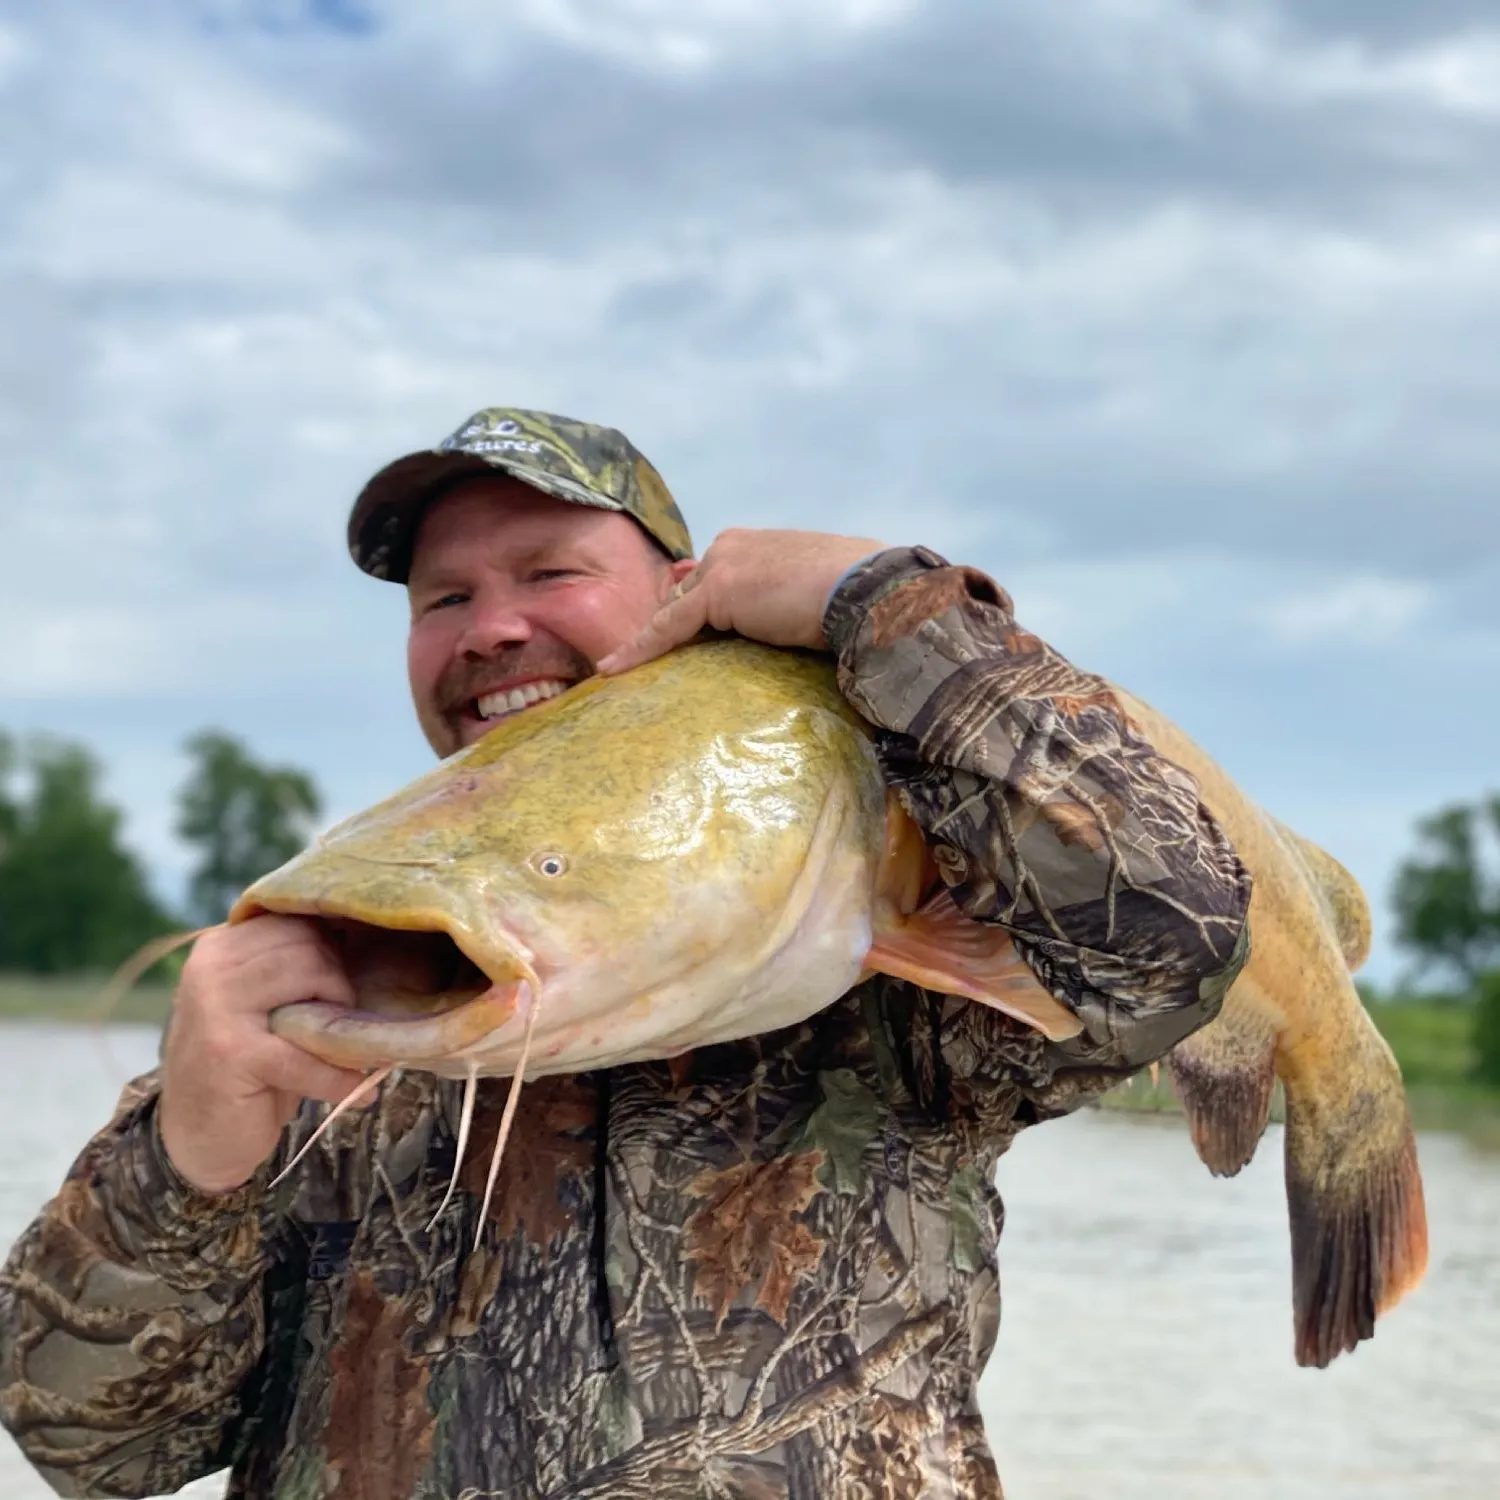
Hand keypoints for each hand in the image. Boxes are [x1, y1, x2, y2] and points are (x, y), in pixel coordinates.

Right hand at [158, 916, 368, 1194]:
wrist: (196, 1136)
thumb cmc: (243, 1063)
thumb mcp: (260, 1003)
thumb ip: (291, 967)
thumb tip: (360, 936)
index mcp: (218, 946)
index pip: (294, 920)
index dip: (332, 947)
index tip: (346, 979)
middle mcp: (211, 968)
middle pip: (308, 946)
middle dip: (338, 983)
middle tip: (341, 1023)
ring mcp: (216, 1007)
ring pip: (311, 979)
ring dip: (339, 1020)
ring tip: (341, 1048)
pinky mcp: (231, 1052)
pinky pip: (307, 1053)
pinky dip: (339, 1076)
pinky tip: (356, 1090)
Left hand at [597, 528, 884, 675]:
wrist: (870, 590)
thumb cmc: (859, 597)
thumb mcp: (816, 593)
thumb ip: (788, 600)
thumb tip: (789, 623)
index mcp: (756, 543)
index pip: (712, 577)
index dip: (691, 606)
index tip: (676, 624)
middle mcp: (733, 545)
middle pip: (687, 593)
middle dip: (670, 622)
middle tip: (644, 656)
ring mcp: (723, 565)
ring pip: (675, 610)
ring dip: (653, 639)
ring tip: (623, 667)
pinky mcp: (718, 592)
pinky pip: (668, 627)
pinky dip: (639, 648)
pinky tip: (613, 669)